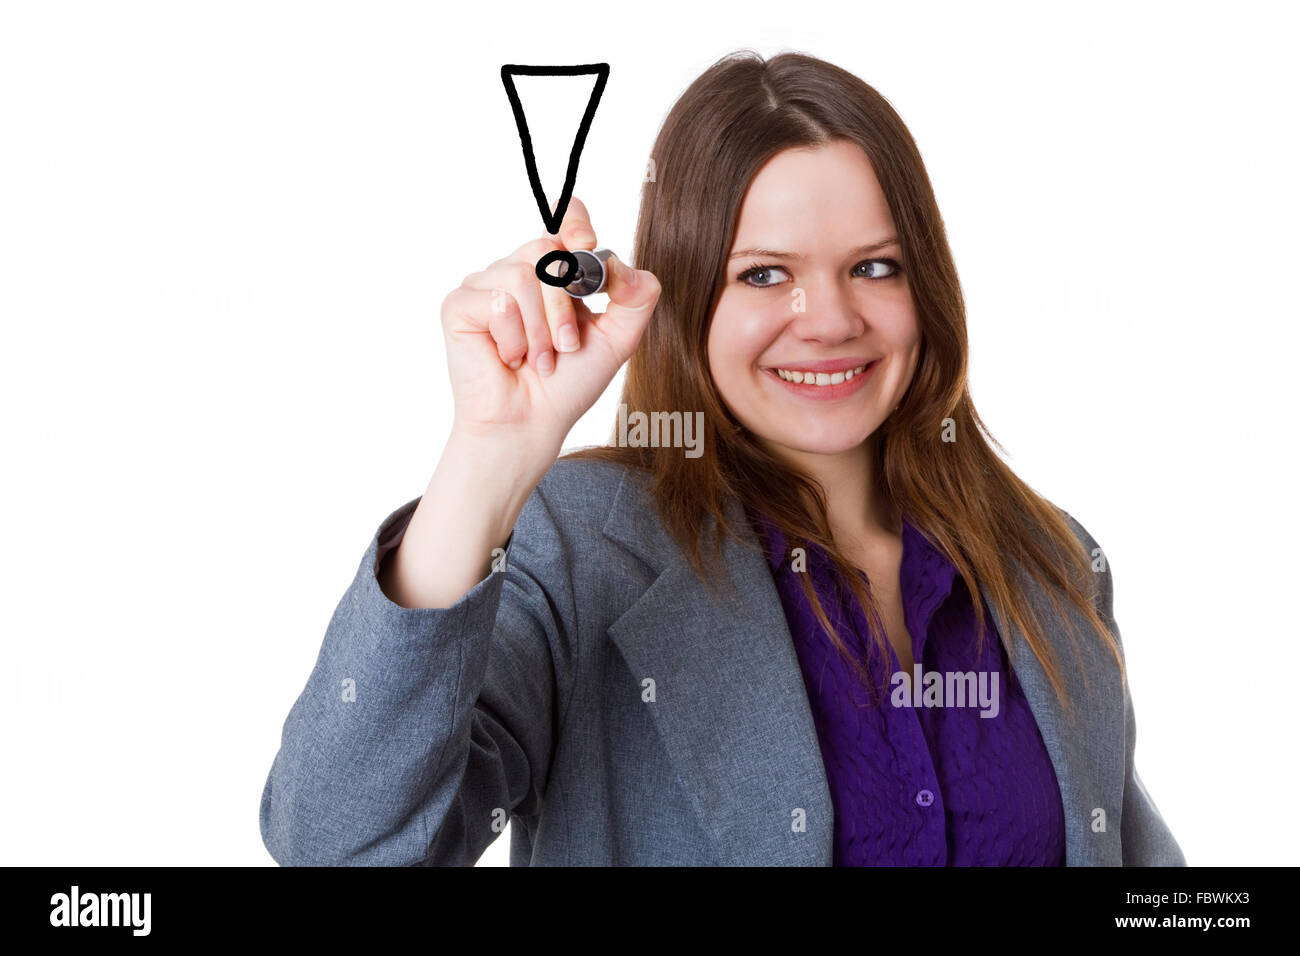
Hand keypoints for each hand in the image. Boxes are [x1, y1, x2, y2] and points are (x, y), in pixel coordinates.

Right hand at [439, 196, 660, 460]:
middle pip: (547, 251)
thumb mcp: (617, 339)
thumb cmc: (568, 383)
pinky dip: (513, 338)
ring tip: (538, 361)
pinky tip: (508, 359)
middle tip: (566, 346)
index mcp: (554, 273)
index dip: (576, 222)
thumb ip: (635, 297)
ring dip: (541, 330)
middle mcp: (517, 271)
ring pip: (521, 275)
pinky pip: (496, 300)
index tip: (588, 246)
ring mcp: (485, 285)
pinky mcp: (459, 305)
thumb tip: (619, 262)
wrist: (531, 422)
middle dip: (564, 306)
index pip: (564, 220)